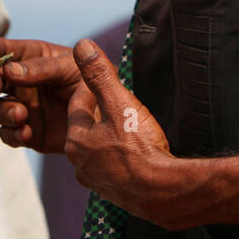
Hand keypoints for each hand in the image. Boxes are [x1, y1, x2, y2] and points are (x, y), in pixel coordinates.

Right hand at [0, 37, 82, 153]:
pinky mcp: (28, 131)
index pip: (3, 50)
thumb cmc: (92, 82)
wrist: (109, 118)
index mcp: (31, 59)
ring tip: (20, 115)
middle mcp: (22, 82)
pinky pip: (9, 134)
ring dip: (2, 112)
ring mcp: (23, 107)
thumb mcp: (72, 68)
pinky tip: (26, 132)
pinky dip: (12, 134)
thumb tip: (10, 70)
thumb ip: (43, 67)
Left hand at [65, 39, 176, 225]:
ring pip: (99, 148)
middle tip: (119, 100)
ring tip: (128, 126)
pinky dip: (120, 156)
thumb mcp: (120, 102)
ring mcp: (96, 181)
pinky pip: (112, 166)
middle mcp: (80, 163)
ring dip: (110, 136)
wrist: (163, 193)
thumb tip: (81, 46)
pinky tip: (134, 153)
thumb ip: (99, 74)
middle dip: (101, 112)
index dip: (94, 87)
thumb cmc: (140, 147)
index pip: (78, 104)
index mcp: (76, 140)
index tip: (108, 78)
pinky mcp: (114, 193)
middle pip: (87, 127)